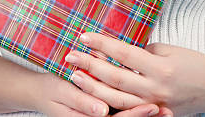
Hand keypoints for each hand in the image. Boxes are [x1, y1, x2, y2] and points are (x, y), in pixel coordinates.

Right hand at [31, 70, 166, 116]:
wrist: (37, 92)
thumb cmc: (48, 90)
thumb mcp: (61, 93)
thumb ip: (81, 102)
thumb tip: (102, 111)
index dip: (136, 115)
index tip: (153, 108)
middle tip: (167, 110)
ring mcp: (99, 116)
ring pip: (124, 116)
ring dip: (143, 114)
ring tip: (165, 109)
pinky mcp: (100, 110)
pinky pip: (119, 110)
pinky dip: (133, 107)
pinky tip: (149, 100)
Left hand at [65, 32, 204, 116]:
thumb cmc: (194, 64)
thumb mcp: (169, 51)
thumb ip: (143, 53)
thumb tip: (119, 53)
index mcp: (160, 68)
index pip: (124, 54)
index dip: (102, 44)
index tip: (83, 36)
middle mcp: (155, 89)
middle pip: (115, 78)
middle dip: (90, 66)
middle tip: (70, 56)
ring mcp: (154, 105)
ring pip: (117, 100)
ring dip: (93, 88)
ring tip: (75, 77)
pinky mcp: (155, 114)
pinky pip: (128, 110)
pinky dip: (109, 104)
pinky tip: (95, 97)